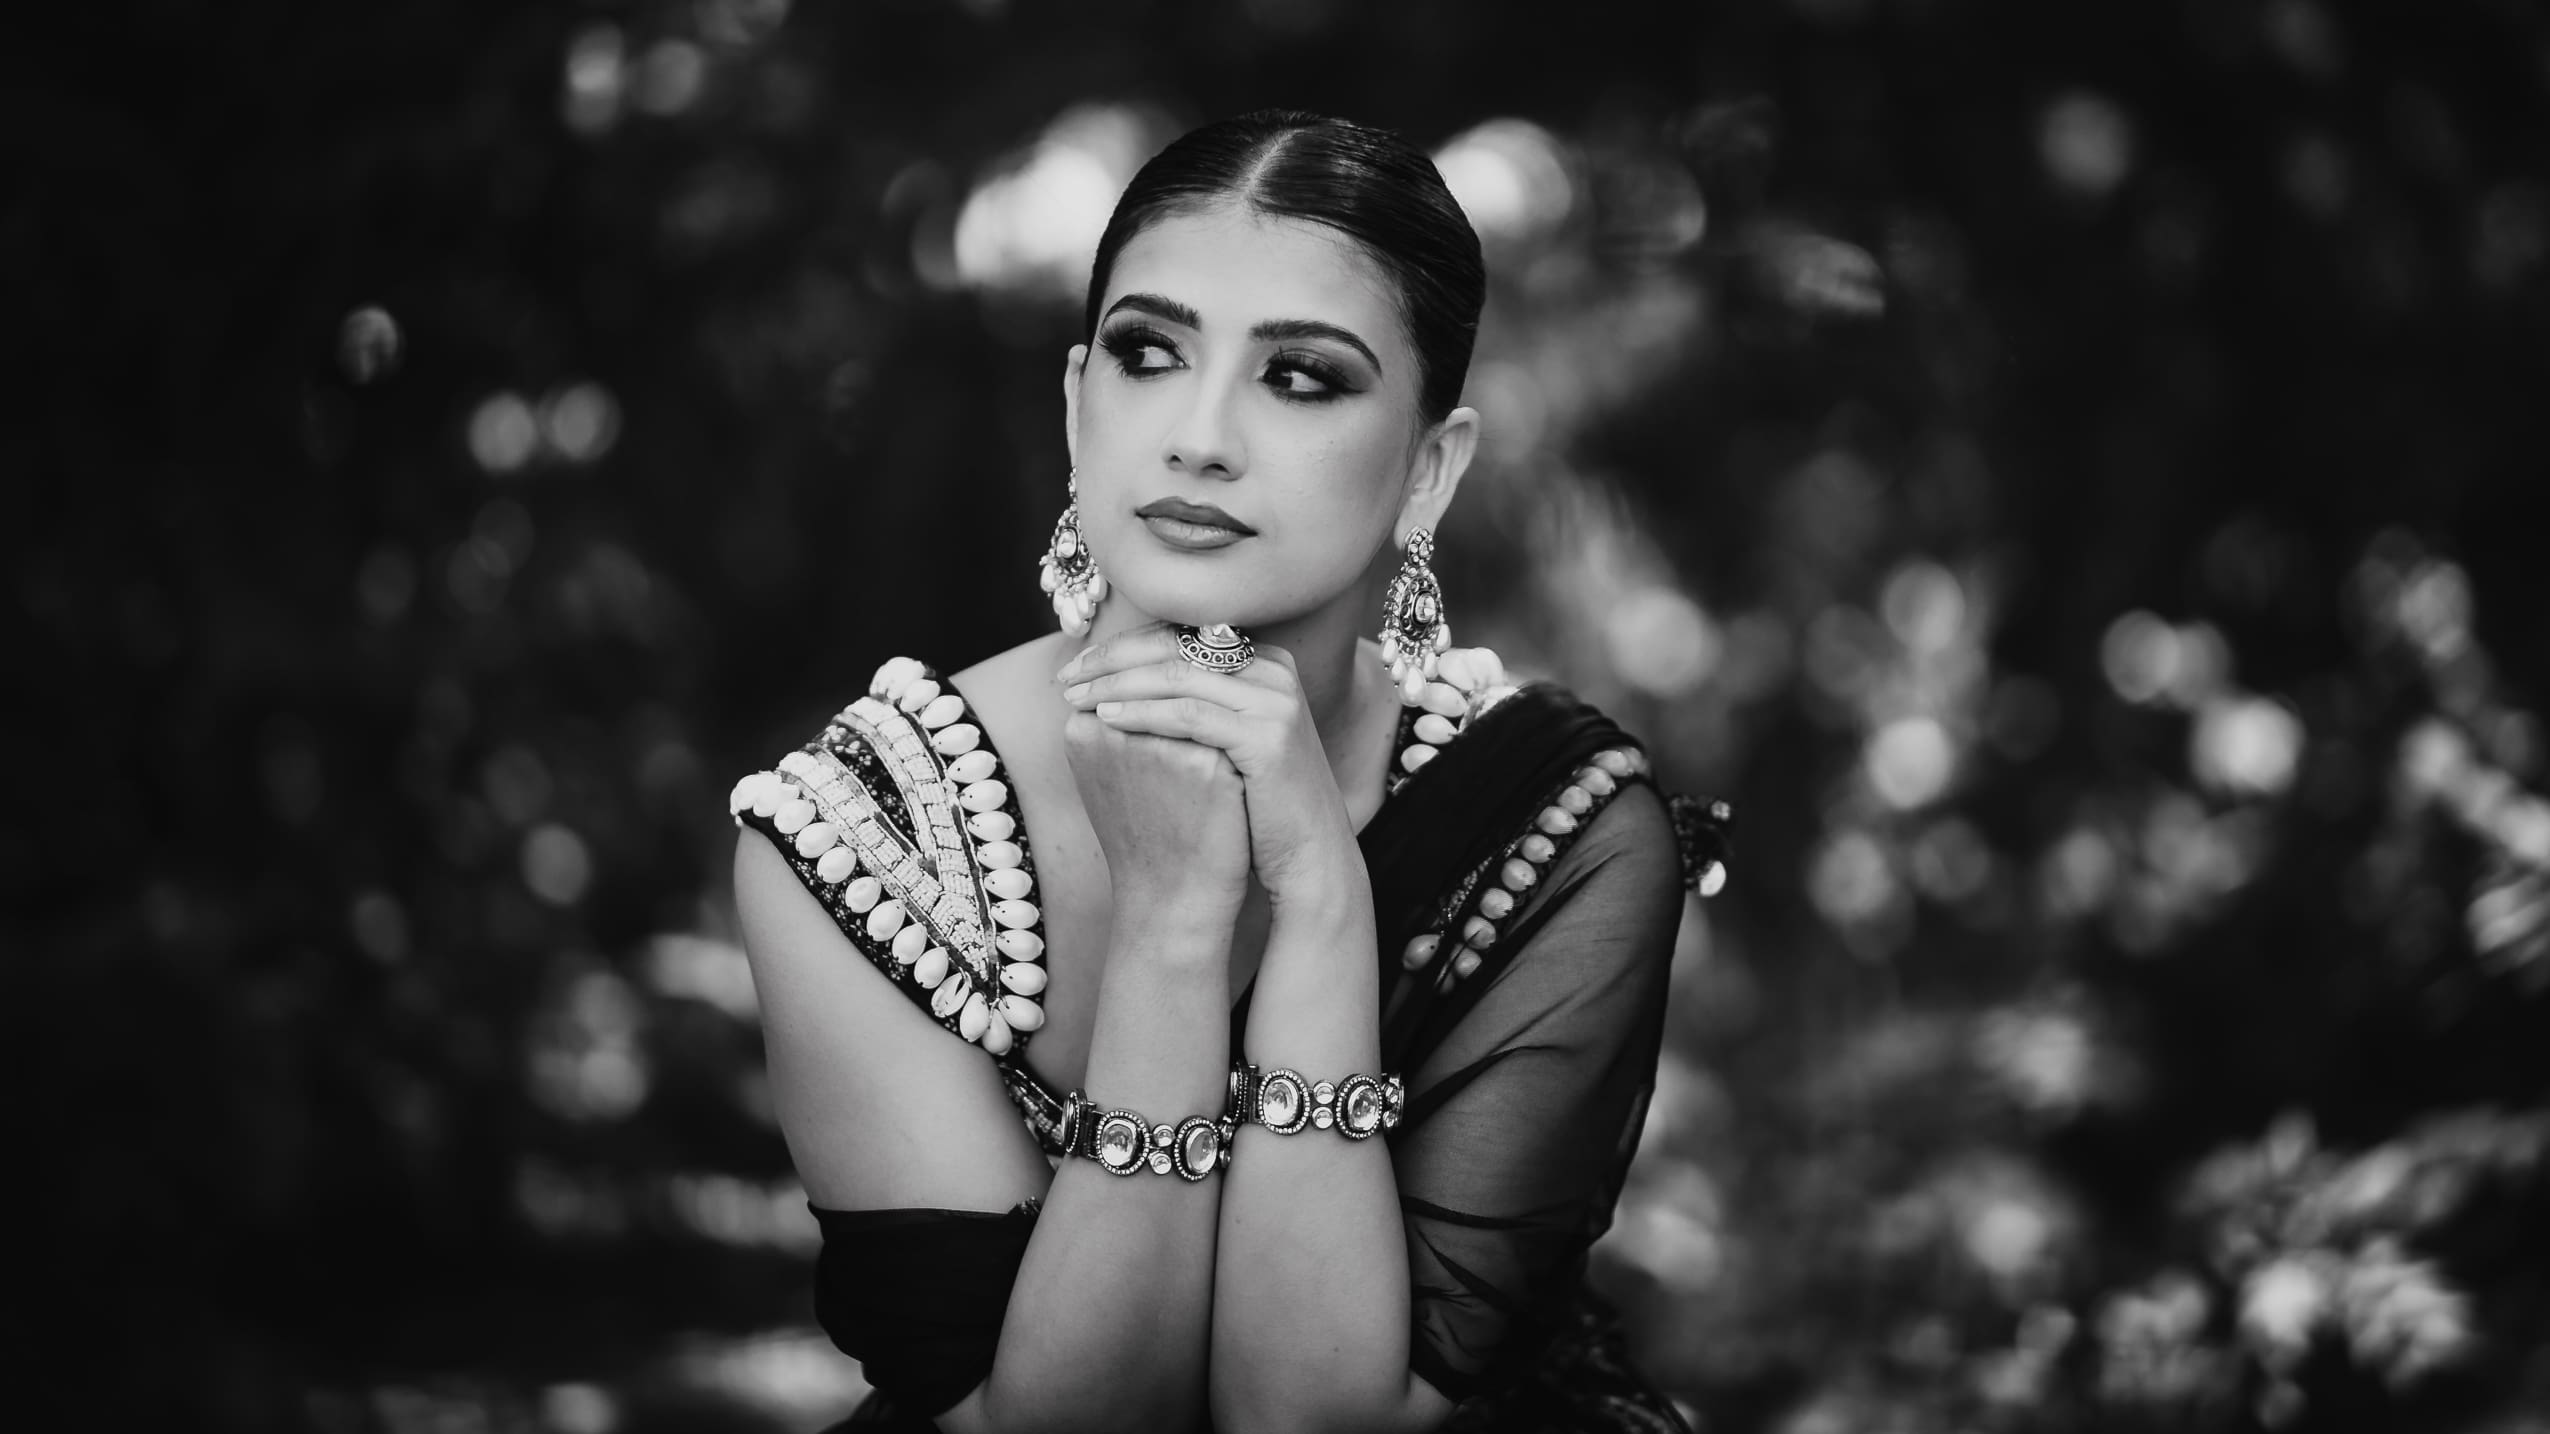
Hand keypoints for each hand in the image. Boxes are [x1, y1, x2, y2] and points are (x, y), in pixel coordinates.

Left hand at [1059, 624, 1364, 912]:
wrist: (1309, 854)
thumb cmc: (1256, 802)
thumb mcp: (1224, 740)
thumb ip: (1191, 702)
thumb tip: (1118, 679)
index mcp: (1262, 662)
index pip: (1180, 636)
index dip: (1121, 647)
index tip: (1076, 666)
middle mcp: (1273, 670)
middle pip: (1176, 646)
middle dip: (1111, 659)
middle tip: (1065, 677)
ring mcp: (1275, 701)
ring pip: (1178, 675)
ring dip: (1118, 683)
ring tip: (1076, 697)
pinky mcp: (1268, 736)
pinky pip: (1190, 714)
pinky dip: (1143, 713)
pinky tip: (1108, 719)